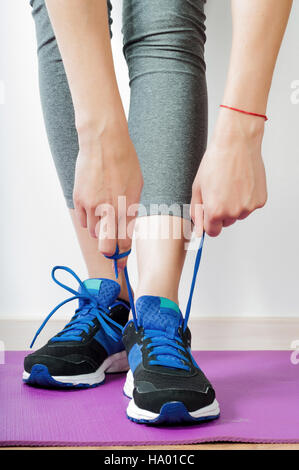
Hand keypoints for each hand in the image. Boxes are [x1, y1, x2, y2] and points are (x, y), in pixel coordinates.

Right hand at [73, 115, 142, 269]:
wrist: (103, 142)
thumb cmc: (124, 161)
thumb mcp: (137, 187)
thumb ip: (130, 209)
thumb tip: (125, 227)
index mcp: (127, 208)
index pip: (124, 244)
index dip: (122, 254)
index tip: (121, 257)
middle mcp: (108, 210)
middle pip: (105, 247)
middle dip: (109, 250)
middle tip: (111, 246)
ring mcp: (91, 206)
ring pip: (93, 233)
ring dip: (99, 230)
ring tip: (104, 214)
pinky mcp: (78, 199)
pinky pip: (82, 220)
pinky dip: (88, 219)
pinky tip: (94, 206)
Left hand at [191, 109, 266, 236]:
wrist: (236, 144)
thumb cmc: (215, 162)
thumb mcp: (198, 187)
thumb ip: (197, 211)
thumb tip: (197, 227)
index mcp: (215, 211)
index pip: (212, 231)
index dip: (209, 222)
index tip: (209, 213)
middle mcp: (233, 212)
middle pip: (226, 223)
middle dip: (221, 212)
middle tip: (220, 191)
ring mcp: (249, 207)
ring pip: (238, 214)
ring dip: (234, 205)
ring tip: (230, 184)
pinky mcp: (260, 200)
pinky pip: (250, 205)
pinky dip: (246, 198)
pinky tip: (241, 182)